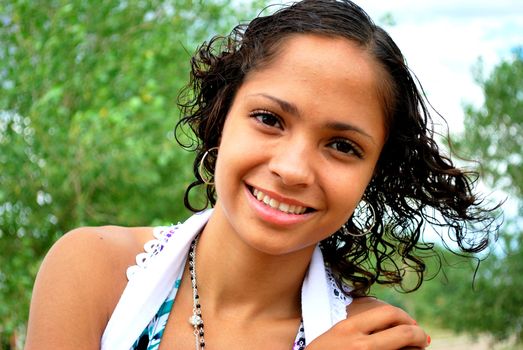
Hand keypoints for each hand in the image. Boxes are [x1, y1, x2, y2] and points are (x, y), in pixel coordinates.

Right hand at [306, 298, 429, 348]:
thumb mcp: (336, 336)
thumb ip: (359, 329)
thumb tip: (396, 325)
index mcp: (349, 328)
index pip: (388, 313)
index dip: (405, 317)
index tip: (410, 324)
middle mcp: (360, 344)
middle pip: (404, 332)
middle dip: (419, 334)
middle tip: (422, 339)